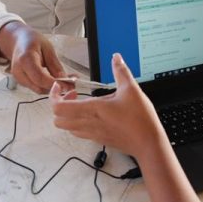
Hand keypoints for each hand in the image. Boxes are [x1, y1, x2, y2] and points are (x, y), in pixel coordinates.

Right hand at [0, 22, 65, 92]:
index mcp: (25, 59)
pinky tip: (56, 80)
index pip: (40, 78)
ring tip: (66, 81)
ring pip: (38, 89)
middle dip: (56, 87)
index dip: (55, 84)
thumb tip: (64, 80)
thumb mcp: (48, 48)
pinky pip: (36, 87)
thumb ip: (55, 65)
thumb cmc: (32, 41)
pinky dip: (47, 86)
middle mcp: (19, 71)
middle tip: (71, 84)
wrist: (18, 41)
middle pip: (39, 87)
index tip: (69, 85)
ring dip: (53, 88)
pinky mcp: (21, 82)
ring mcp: (18, 78)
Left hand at [51, 53, 166, 159]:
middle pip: (57, 120)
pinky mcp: (98, 139)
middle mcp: (89, 123)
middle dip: (59, 105)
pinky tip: (92, 114)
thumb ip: (121, 71)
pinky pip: (79, 132)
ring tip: (82, 103)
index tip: (62, 87)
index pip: (58, 108)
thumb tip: (116, 58)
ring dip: (68, 115)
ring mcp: (92, 134)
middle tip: (72, 94)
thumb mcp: (131, 89)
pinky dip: (77, 123)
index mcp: (92, 110)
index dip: (54, 96)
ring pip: (67, 128)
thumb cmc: (140, 119)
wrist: (148, 143)